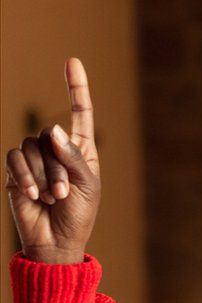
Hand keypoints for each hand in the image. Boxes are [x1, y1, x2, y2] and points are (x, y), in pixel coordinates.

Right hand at [4, 58, 100, 263]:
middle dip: (57, 167)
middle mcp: (56, 150)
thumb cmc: (78, 215)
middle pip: (50, 136)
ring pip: (31, 148)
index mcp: (81, 150)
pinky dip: (24, 177)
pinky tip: (32, 195)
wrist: (55, 241)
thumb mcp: (85, 186)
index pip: (80, 113)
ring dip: (42, 176)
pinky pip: (15, 160)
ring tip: (51, 198)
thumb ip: (70, 157)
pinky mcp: (14, 171)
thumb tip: (52, 129)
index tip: (72, 61)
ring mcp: (34, 159)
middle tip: (63, 194)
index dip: (76, 88)